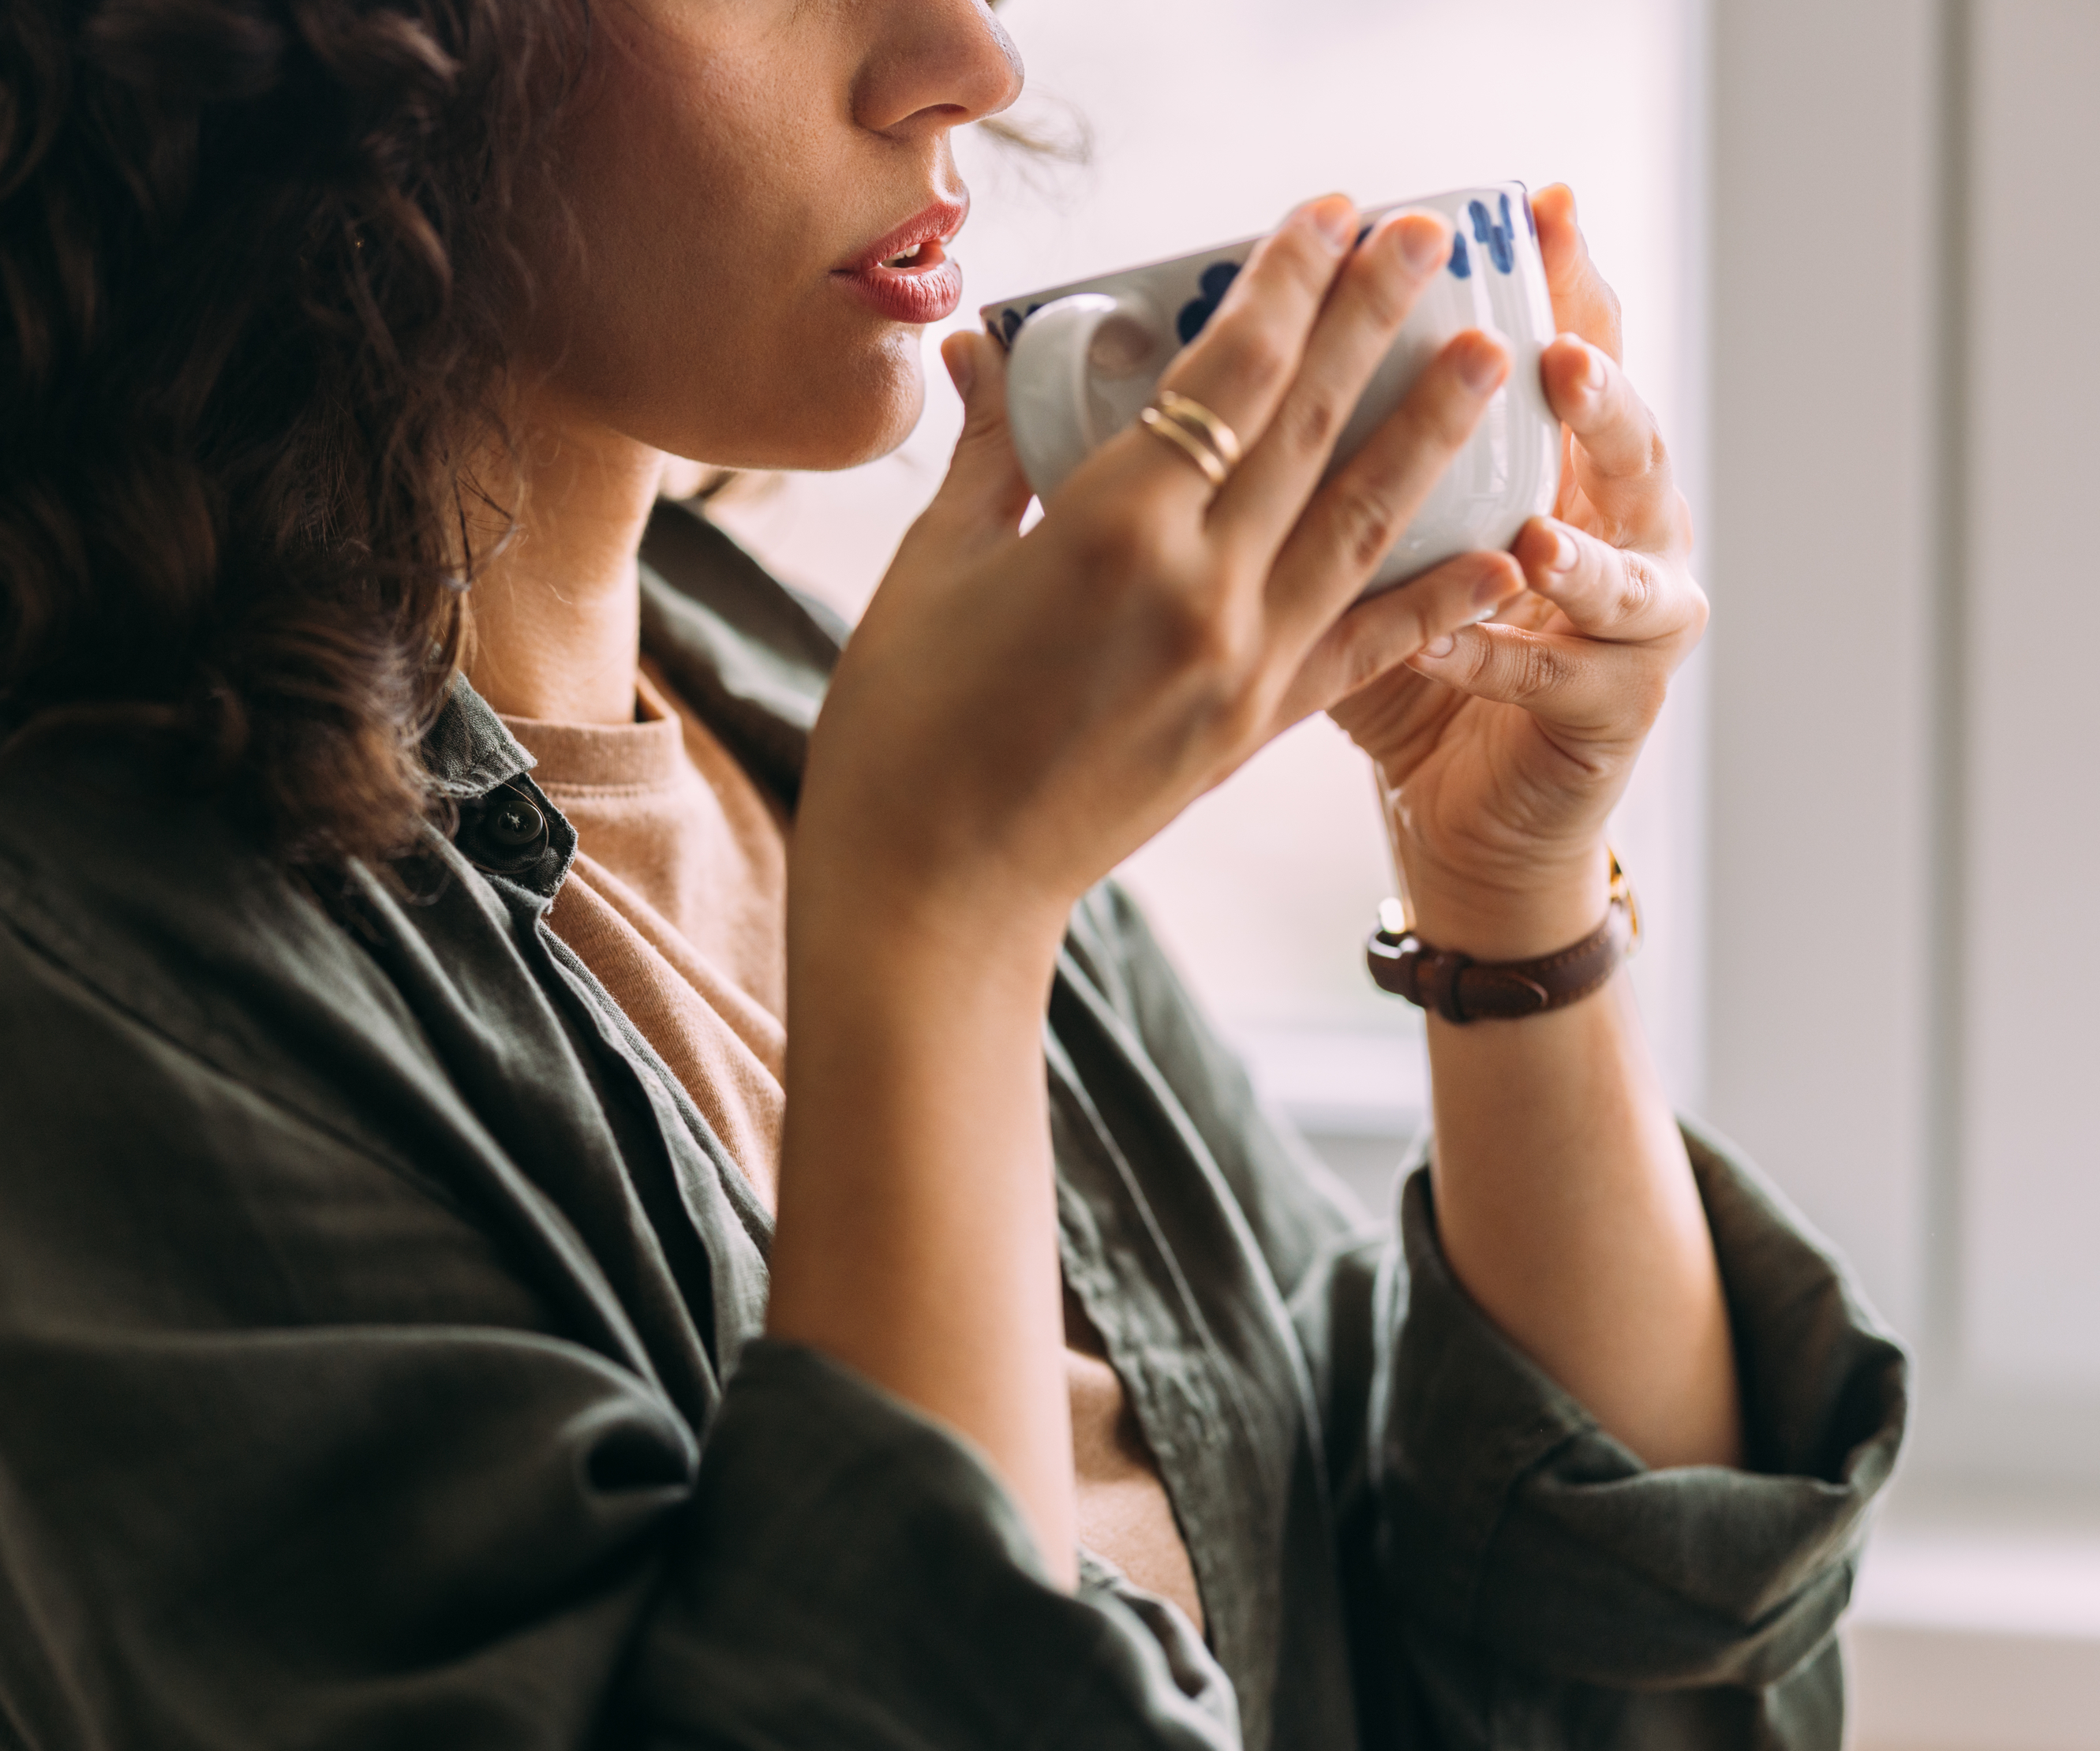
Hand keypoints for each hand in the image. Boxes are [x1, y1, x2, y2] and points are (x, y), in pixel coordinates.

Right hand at [801, 195, 1526, 950]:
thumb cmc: (905, 722)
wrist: (933, 882)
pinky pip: (1366, 646)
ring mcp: (1241, 663)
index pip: (1226, 375)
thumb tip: (992, 347)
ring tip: (1494, 352)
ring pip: (1363, 521)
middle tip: (1434, 235)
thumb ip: (991, 450)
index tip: (1329, 213)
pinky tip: (1500, 550)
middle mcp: (1199, 588)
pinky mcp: (1256, 729)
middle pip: (1311, 424)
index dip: (1284, 285)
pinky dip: (1437, 597)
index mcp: (1110, 531)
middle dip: (1377, 318)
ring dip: (1435, 429)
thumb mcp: (936, 564)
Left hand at [1327, 185, 1708, 955]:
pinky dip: (1511, 654)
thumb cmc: (1413, 674)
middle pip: (1627, 437)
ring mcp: (1633, 619)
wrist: (1465, 816)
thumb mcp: (1371, 553)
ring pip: (1632, 558)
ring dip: (1584, 538)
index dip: (1568, 281)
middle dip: (1599, 386)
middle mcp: (1616, 528)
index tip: (1546, 208)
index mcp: (1559, 471)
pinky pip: (1568, 674)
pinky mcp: (1619, 706)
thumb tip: (1227, 360)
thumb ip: (1339, 465)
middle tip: (1552, 352)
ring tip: (1540, 527)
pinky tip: (1465, 639)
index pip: (1575, 349)